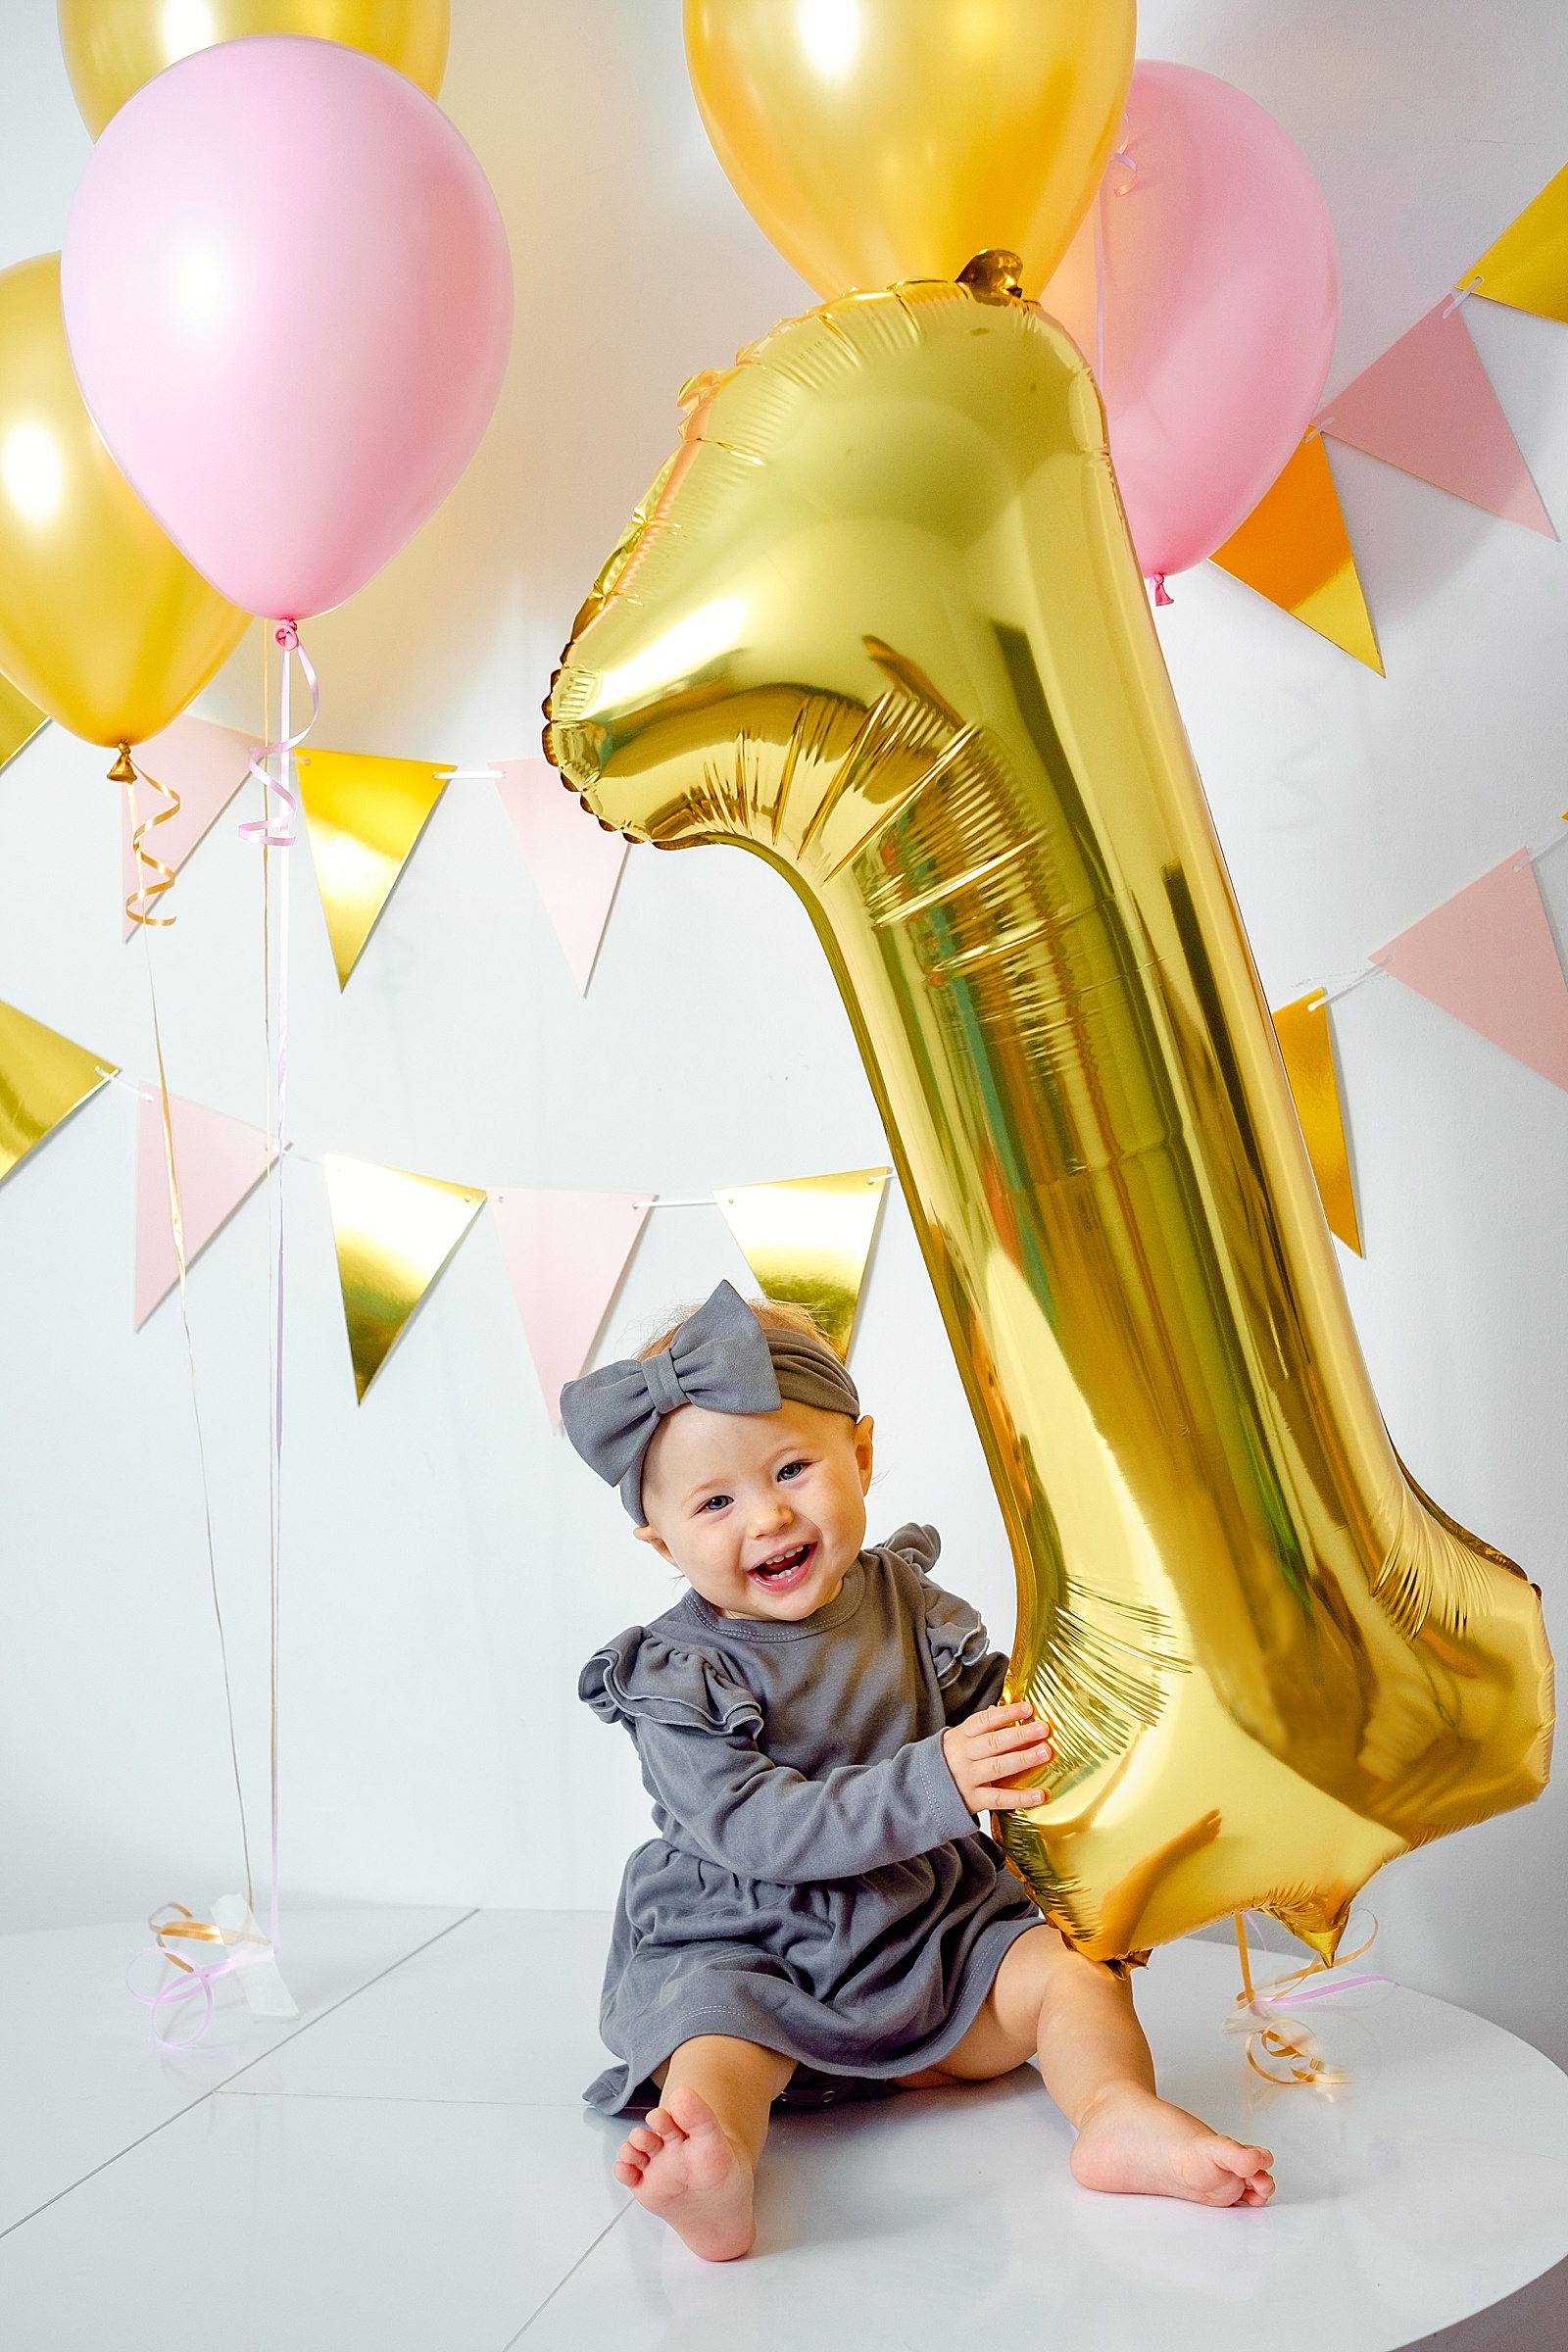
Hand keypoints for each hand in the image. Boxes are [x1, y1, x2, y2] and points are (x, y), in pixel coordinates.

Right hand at [942, 1701, 1054, 1815]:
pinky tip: (1040, 1795)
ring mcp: (969, 1778)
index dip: (1006, 1713)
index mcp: (961, 1736)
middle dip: (1020, 1734)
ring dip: (1023, 1759)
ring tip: (1045, 1752)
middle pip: (994, 1742)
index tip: (1028, 1708)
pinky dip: (1021, 1797)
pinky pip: (1000, 1798)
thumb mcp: (958, 1739)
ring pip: (998, 1767)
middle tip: (1043, 1728)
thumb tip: (1000, 1707)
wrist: (922, 1791)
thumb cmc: (947, 1761)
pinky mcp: (974, 1800)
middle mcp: (964, 1756)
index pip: (985, 1720)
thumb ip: (980, 1727)